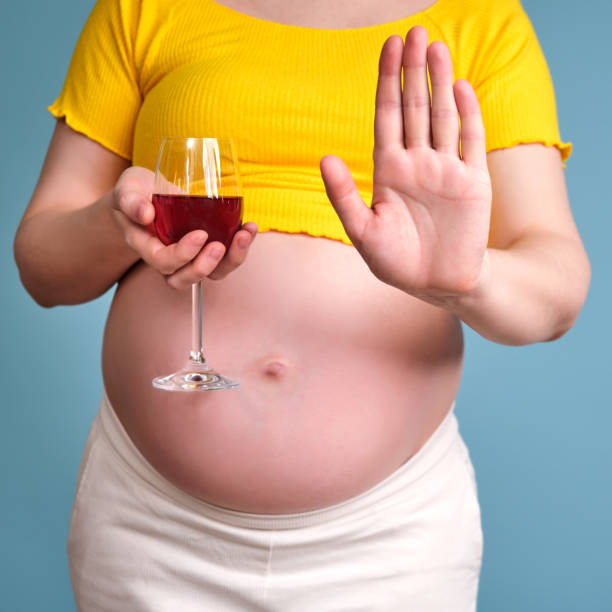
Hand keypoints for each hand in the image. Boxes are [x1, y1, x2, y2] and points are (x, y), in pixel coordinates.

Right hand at [111, 166, 256, 288]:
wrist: (146, 195)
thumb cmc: (135, 194)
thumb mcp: (127, 190)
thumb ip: (130, 201)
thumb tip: (145, 213)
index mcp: (147, 247)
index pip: (164, 262)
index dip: (183, 255)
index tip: (200, 235)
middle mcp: (170, 258)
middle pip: (186, 278)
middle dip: (205, 266)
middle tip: (219, 246)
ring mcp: (191, 256)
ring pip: (212, 273)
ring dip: (231, 260)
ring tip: (244, 236)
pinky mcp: (208, 247)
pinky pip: (226, 257)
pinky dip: (241, 246)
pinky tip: (250, 227)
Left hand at [321, 27, 491, 304]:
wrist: (439, 283)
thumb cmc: (397, 262)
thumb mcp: (363, 232)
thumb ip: (344, 196)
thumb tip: (325, 157)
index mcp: (388, 170)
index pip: (387, 116)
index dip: (388, 82)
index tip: (389, 47)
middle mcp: (416, 163)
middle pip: (414, 107)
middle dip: (413, 71)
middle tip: (414, 32)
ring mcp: (446, 169)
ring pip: (442, 116)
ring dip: (439, 82)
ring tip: (436, 47)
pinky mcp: (473, 181)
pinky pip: (471, 141)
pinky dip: (467, 115)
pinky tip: (460, 88)